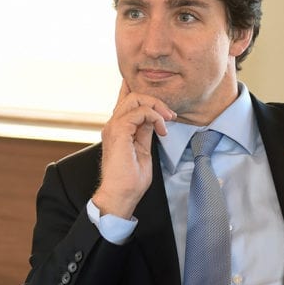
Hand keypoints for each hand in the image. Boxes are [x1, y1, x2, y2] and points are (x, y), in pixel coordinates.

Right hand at [93, 81, 175, 218]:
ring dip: (156, 106)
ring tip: (167, 120)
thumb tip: (153, 118)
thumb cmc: (130, 179)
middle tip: (170, 115)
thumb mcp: (143, 149)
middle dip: (155, 100)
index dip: (137, 89)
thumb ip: (145, 131)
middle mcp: (113, 124)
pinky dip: (154, 117)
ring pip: (135, 98)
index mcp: (118, 128)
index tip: (159, 97)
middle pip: (133, 95)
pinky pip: (139, 112)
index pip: (125, 99)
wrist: (120, 195)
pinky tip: (162, 129)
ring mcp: (114, 127)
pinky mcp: (119, 132)